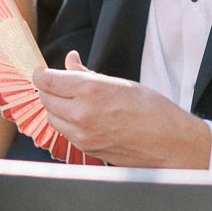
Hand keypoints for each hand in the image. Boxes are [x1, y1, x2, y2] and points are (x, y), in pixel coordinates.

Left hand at [32, 51, 211, 167]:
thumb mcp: (120, 82)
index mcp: (90, 91)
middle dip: (47, 90)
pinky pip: (66, 133)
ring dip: (55, 107)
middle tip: (55, 83)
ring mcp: (83, 135)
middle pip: (45, 100)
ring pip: (52, 118)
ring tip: (68, 100)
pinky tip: (80, 116)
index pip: (48, 81)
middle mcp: (82, 114)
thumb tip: (69, 60)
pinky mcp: (87, 149)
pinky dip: (66, 123)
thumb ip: (87, 73)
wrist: (170, 143)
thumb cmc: (152, 109)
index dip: (41, 74)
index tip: (40, 72)